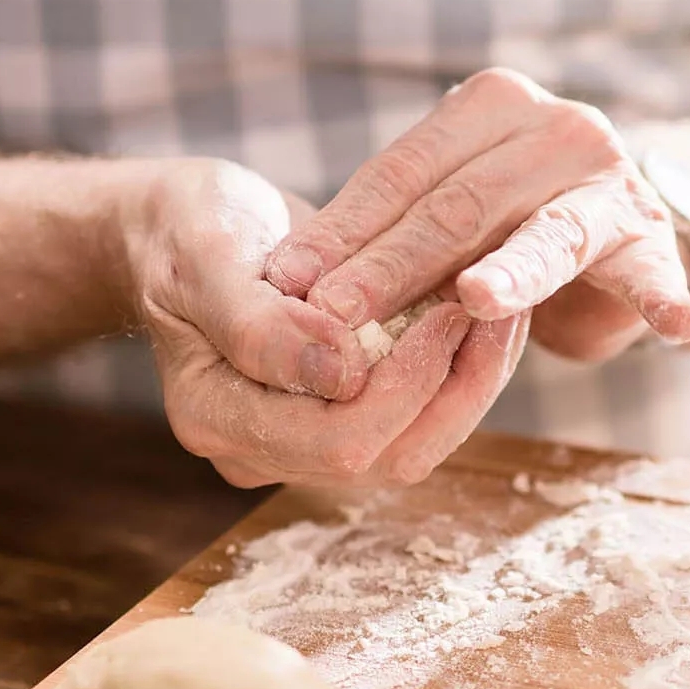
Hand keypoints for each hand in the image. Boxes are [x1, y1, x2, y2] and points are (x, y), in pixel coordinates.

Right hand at [123, 159, 527, 487]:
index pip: (340, 440)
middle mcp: (264, 451)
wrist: (186, 231)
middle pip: (392, 457)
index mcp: (218, 419)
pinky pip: (420, 417)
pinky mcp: (345, 418)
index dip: (406, 386)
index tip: (448, 310)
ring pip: (419, 444)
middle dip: (456, 387)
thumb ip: (260, 322)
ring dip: (470, 382)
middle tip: (497, 310)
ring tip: (503, 312)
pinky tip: (484, 319)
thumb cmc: (188, 232)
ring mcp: (306, 444)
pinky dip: (460, 372)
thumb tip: (340, 373)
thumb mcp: (207, 257)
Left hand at [263, 68, 689, 363]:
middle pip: (461, 204)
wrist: (626, 221)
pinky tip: (673, 323)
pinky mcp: (654, 240)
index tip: (287, 282)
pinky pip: (654, 272)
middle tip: (337, 315)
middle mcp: (558, 128)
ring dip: (512, 275)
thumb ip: (390, 226)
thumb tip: (281, 283)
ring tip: (476, 301)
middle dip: (393, 265)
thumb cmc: (511, 218)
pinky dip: (661, 296)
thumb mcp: (449, 206)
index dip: (343, 228)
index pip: (404, 170)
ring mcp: (612, 183)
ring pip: (547, 236)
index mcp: (493, 105)